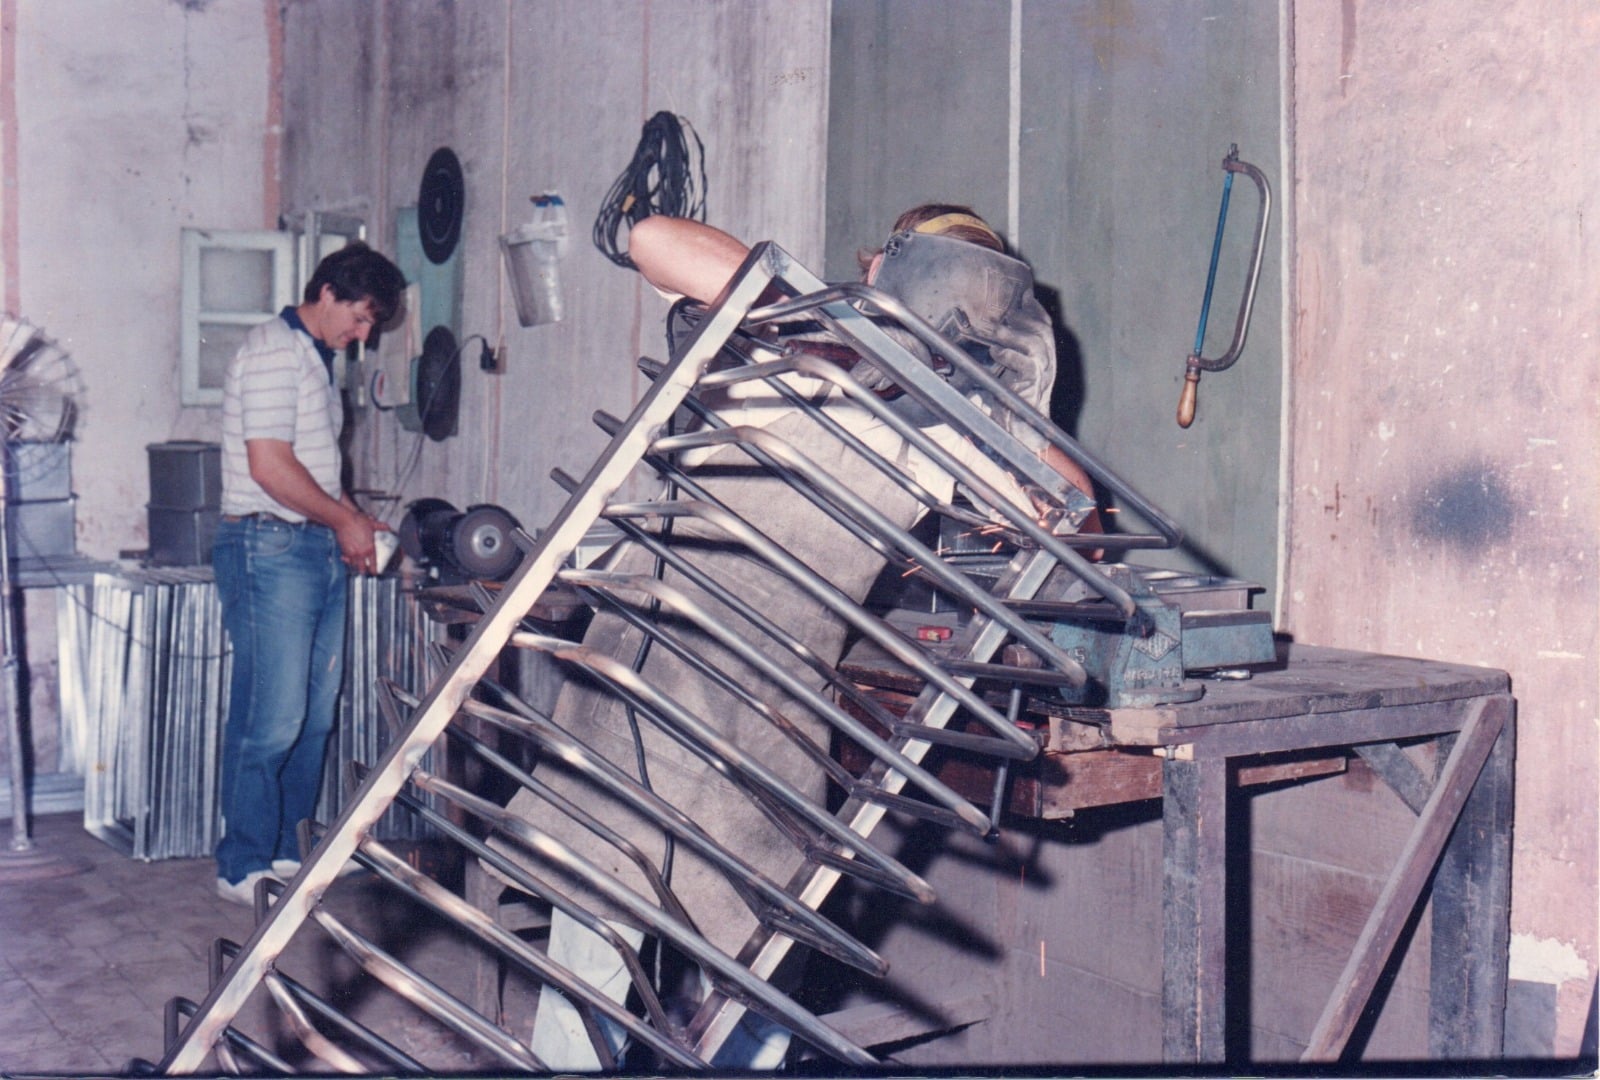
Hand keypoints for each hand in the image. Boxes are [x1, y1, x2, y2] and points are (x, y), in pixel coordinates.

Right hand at [335, 512, 381, 573]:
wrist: (344, 520)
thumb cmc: (358, 522)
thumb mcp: (372, 524)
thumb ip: (381, 527)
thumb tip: (388, 527)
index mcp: (370, 548)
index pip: (373, 563)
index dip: (374, 570)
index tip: (374, 573)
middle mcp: (361, 553)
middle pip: (362, 568)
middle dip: (363, 570)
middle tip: (363, 571)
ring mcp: (351, 553)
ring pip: (353, 564)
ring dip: (354, 565)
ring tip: (356, 566)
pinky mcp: (343, 550)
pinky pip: (345, 559)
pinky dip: (346, 559)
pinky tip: (346, 558)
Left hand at [988, 295, 1056, 415]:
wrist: (1021, 424)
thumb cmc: (1013, 393)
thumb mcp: (1013, 365)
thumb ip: (1011, 345)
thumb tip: (1001, 322)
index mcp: (1045, 355)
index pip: (1046, 325)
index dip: (1037, 309)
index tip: (1026, 295)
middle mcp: (1048, 362)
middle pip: (1043, 332)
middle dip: (1026, 319)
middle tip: (1008, 315)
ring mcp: (1042, 373)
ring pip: (1036, 345)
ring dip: (1014, 335)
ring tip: (997, 331)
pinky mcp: (1032, 384)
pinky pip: (1025, 364)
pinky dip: (1008, 355)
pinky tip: (995, 352)